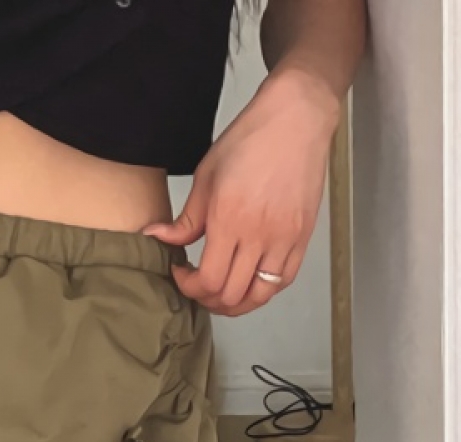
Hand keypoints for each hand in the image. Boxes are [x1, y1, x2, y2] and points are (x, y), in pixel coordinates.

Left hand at [144, 67, 340, 316]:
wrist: (295, 119)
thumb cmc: (250, 141)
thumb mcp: (206, 178)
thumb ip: (184, 220)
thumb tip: (158, 237)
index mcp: (229, 220)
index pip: (208, 280)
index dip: (190, 287)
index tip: (182, 274)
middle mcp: (260, 234)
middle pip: (232, 294)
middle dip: (208, 298)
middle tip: (198, 287)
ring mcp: (285, 238)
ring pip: (260, 295)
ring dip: (237, 303)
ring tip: (222, 293)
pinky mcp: (303, 237)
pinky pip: (283, 281)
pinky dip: (264, 290)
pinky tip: (248, 281)